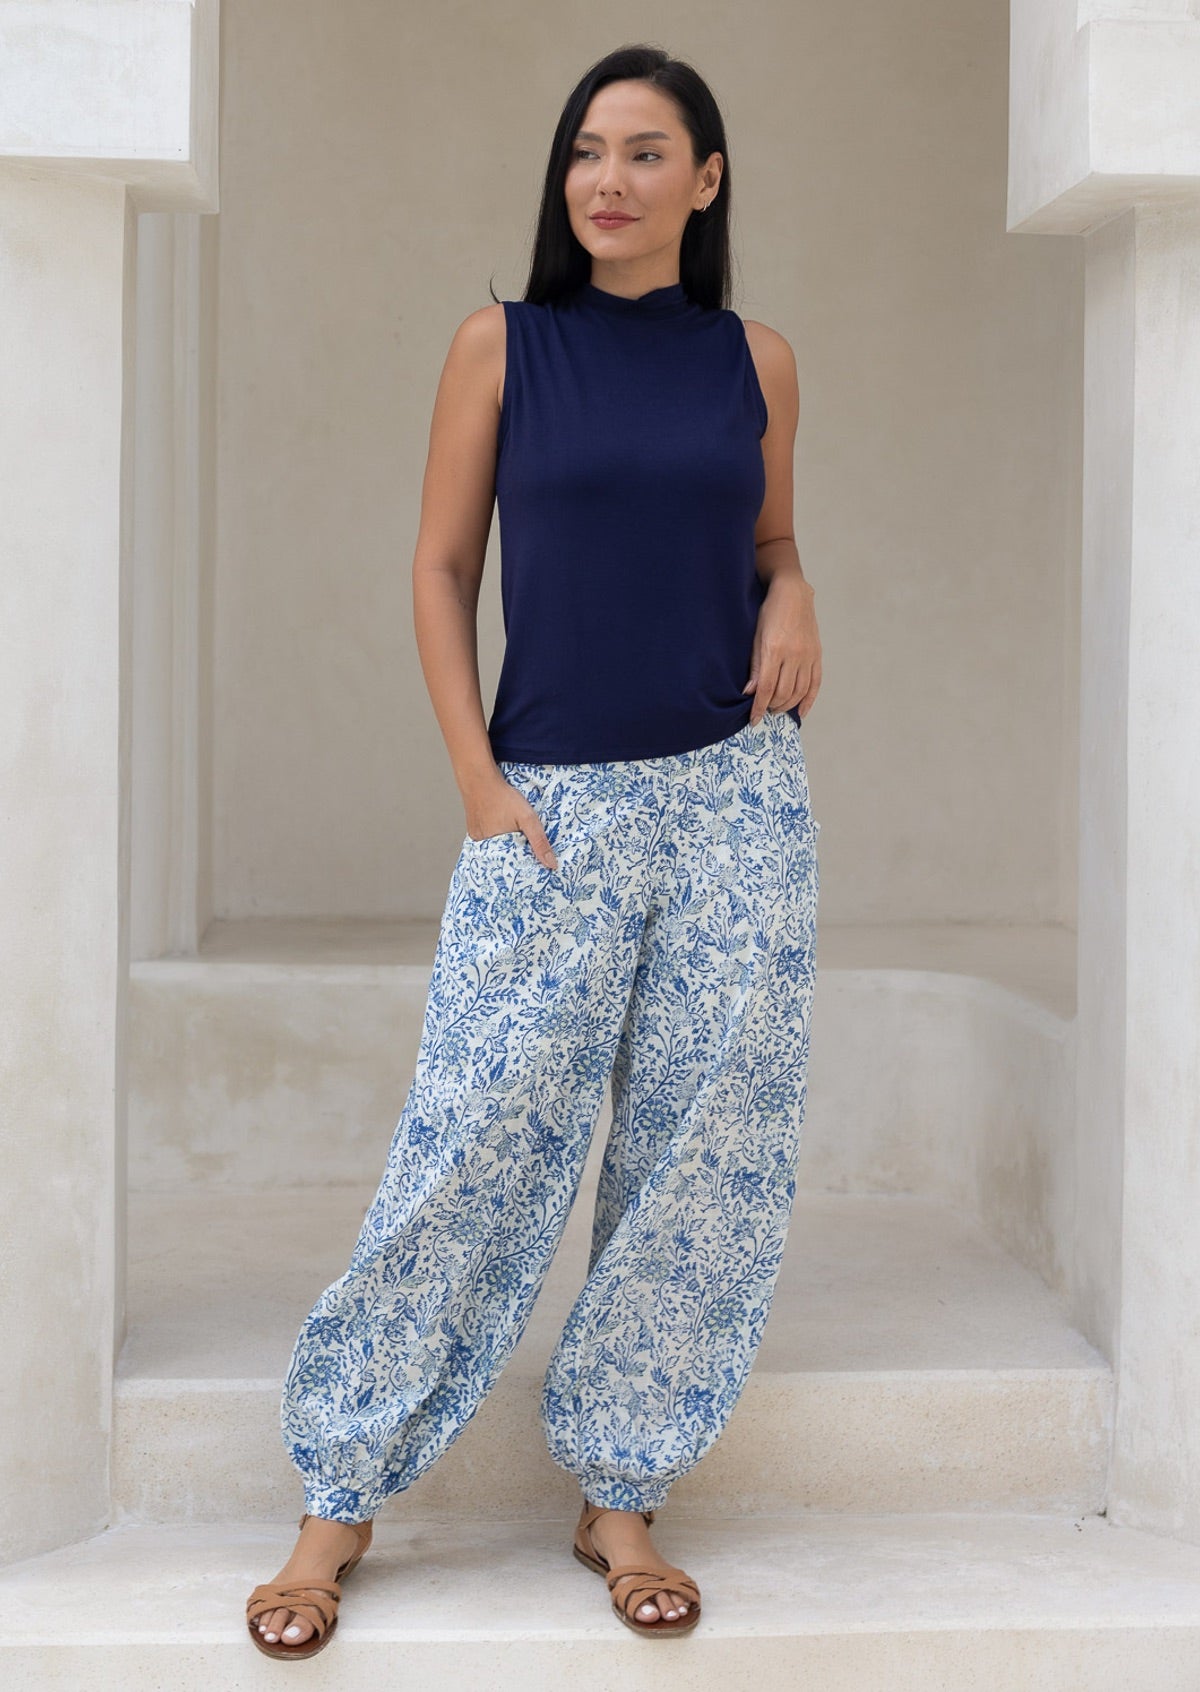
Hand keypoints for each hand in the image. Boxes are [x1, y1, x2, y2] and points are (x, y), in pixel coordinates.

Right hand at [464, 776, 558, 869]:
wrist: (479, 779)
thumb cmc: (503, 797)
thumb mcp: (527, 818)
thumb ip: (539, 842)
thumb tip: (551, 864)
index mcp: (496, 849)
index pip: (514, 865)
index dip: (525, 861)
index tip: (536, 861)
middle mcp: (483, 847)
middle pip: (504, 856)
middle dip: (515, 851)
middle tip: (522, 838)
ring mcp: (476, 839)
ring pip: (496, 848)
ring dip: (505, 842)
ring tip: (510, 828)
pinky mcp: (472, 831)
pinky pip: (487, 840)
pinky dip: (495, 836)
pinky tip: (499, 824)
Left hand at [743, 572, 820, 721]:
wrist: (794, 593)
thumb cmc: (770, 612)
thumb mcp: (756, 637)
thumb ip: (755, 666)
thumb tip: (750, 692)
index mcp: (774, 649)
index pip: (766, 687)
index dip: (759, 707)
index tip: (754, 720)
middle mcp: (794, 654)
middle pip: (783, 692)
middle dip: (772, 706)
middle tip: (765, 710)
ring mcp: (808, 655)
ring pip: (799, 691)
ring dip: (787, 705)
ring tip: (777, 708)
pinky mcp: (817, 655)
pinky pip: (815, 683)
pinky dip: (809, 700)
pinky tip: (801, 711)